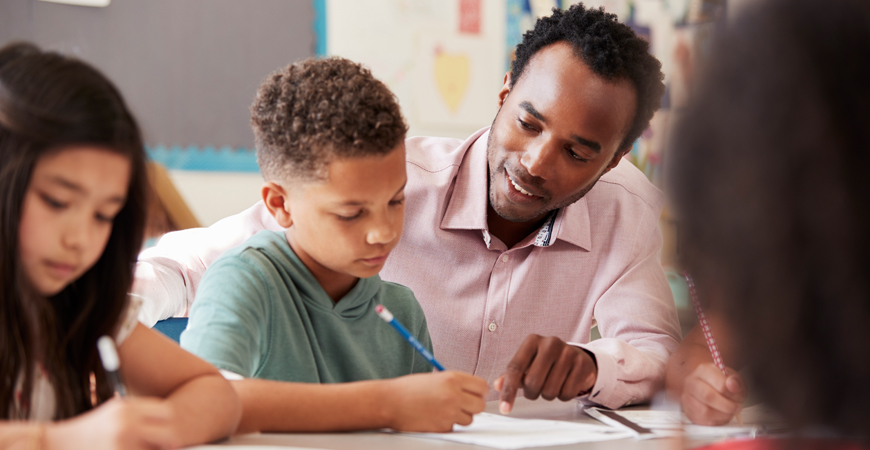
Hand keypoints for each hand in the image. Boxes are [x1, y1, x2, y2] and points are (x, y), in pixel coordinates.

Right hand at [45, 397, 179, 449]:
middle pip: (169, 435)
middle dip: (166, 444)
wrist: (55, 444)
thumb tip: (173, 439)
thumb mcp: (114, 412)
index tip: (160, 431)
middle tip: (157, 448)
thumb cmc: (89, 430)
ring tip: (133, 447)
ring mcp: (121, 444)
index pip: (167, 412)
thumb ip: (141, 417)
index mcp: (127, 407)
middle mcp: (126, 424)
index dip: (167, 424)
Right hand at [384, 371, 487, 432]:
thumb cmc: (408, 389)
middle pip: (480, 405)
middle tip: (462, 404)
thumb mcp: (436, 378)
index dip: (479, 392)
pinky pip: (454, 427)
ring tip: (444, 410)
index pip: (482, 386)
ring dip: (460, 417)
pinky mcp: (442, 427)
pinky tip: (434, 417)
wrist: (389, 402)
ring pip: (469, 419)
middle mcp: (454, 395)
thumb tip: (473, 391)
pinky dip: (447, 424)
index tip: (473, 394)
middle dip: (473, 406)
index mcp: (452, 378)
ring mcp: (449, 412)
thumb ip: (455, 383)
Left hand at [495, 334, 596, 413]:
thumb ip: (512, 374)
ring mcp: (568, 352)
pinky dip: (563, 395)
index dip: (508, 390)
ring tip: (552, 384)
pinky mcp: (582, 364)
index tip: (505, 407)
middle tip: (536, 389)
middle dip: (532, 393)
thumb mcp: (528, 363)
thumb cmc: (548, 361)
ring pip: (550, 390)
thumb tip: (497, 385)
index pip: (515, 368)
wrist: (577, 357)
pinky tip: (565, 384)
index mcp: (532, 341)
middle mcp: (550, 343)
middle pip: (532, 382)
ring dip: (548, 395)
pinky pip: (567, 393)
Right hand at [681, 362, 745, 425]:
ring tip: (730, 412)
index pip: (719, 384)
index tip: (739, 396)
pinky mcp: (689, 411)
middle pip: (708, 397)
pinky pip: (704, 421)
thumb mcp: (733, 378)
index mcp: (703, 370)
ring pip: (705, 411)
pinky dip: (717, 421)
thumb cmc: (722, 383)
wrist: (707, 387)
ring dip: (722, 415)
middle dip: (727, 406)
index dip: (732, 393)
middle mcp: (691, 382)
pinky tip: (722, 416)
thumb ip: (735, 381)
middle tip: (737, 407)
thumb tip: (733, 385)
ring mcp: (687, 398)